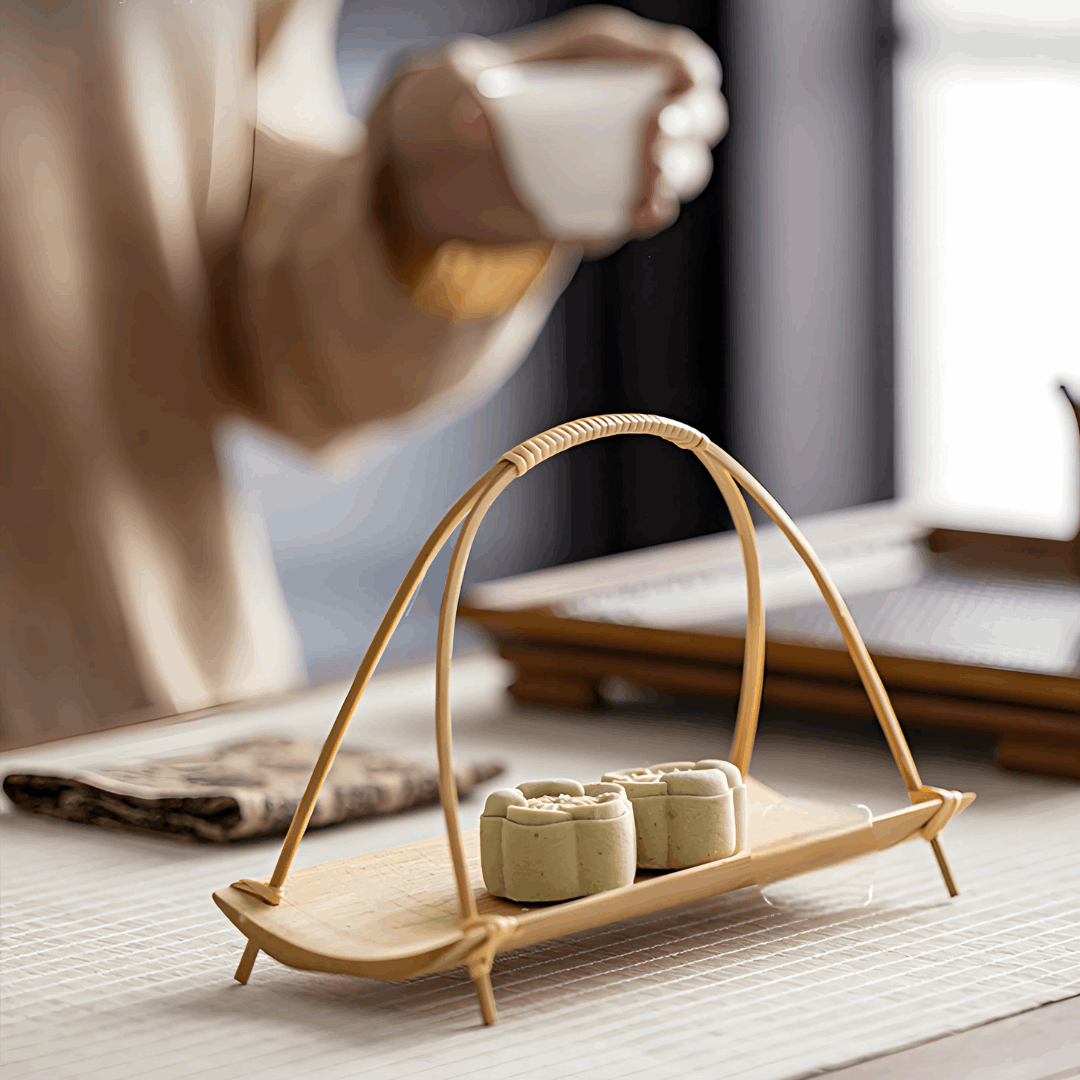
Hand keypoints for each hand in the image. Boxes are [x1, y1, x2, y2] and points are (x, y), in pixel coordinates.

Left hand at [377, 6, 727, 255]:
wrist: (439, 165)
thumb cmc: (456, 102)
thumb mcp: (455, 87)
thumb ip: (470, 94)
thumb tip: (473, 123)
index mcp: (602, 59)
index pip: (670, 56)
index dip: (690, 69)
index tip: (686, 87)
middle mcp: (625, 108)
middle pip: (696, 112)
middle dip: (692, 126)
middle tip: (657, 145)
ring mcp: (622, 161)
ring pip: (682, 167)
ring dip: (677, 176)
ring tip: (652, 187)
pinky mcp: (607, 205)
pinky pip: (643, 214)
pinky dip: (645, 217)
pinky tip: (634, 217)